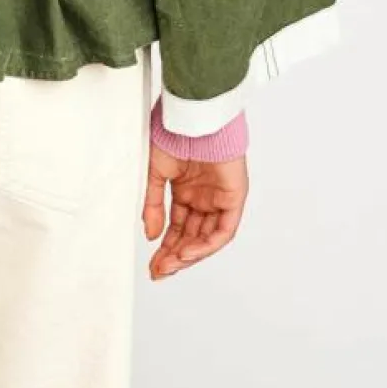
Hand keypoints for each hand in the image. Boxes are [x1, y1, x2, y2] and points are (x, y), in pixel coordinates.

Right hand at [142, 142, 248, 278]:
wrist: (193, 116)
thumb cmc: (174, 134)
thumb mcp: (156, 173)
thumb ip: (154, 206)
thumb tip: (152, 235)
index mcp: (185, 190)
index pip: (177, 227)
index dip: (165, 248)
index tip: (153, 264)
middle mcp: (204, 197)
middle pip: (191, 237)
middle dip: (175, 256)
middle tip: (159, 271)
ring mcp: (219, 198)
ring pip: (207, 238)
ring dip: (190, 254)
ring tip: (171, 264)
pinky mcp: (234, 197)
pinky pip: (223, 230)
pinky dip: (207, 244)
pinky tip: (189, 253)